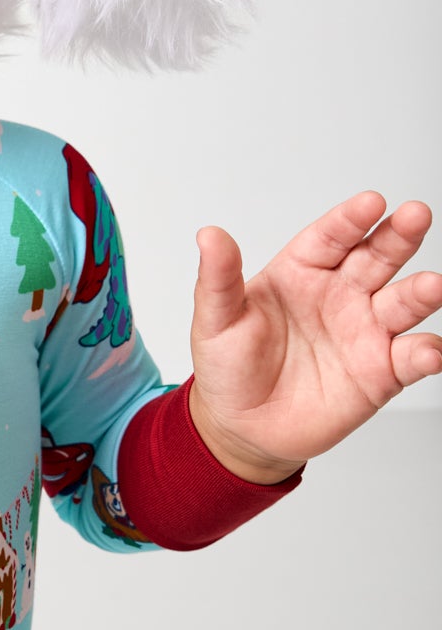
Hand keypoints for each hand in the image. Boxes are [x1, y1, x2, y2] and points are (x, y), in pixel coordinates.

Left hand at [188, 194, 441, 482]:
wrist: (242, 427)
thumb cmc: (228, 365)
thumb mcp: (216, 319)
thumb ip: (219, 278)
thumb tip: (209, 235)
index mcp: (301, 271)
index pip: (331, 236)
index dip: (351, 219)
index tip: (372, 202)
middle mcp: (340, 294)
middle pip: (376, 257)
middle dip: (398, 236)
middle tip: (416, 215)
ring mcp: (364, 331)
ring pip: (402, 303)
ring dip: (420, 292)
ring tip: (432, 286)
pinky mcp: (380, 373)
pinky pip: (411, 359)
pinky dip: (426, 353)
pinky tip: (429, 350)